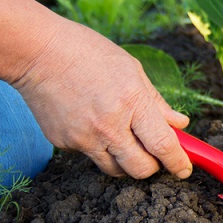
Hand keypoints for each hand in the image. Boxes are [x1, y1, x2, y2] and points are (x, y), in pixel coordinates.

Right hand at [12, 16, 192, 179]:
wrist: (38, 53)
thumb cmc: (89, 53)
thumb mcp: (133, 70)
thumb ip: (157, 102)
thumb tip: (180, 124)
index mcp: (132, 102)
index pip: (163, 145)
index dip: (178, 162)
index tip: (184, 169)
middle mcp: (109, 125)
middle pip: (141, 169)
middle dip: (153, 167)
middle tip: (155, 155)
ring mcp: (84, 138)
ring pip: (116, 169)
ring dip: (127, 161)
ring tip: (125, 138)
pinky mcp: (64, 143)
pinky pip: (91, 155)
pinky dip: (99, 147)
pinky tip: (93, 123)